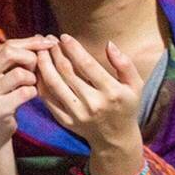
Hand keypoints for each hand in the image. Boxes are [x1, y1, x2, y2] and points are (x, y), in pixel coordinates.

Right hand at [0, 36, 56, 147]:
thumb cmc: (6, 97)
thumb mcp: (6, 75)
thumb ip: (18, 58)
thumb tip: (41, 37)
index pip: (8, 44)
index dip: (31, 42)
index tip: (49, 42)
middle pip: (10, 52)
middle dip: (31, 57)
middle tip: (36, 69)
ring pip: (20, 73)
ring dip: (33, 79)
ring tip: (31, 85)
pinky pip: (25, 92)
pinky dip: (33, 93)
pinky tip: (30, 96)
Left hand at [34, 34, 143, 149]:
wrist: (115, 138)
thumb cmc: (126, 106)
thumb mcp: (135, 85)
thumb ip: (125, 64)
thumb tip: (109, 44)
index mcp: (112, 92)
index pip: (87, 65)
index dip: (73, 48)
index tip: (64, 36)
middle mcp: (93, 104)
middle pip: (67, 72)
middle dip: (55, 52)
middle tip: (48, 39)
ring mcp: (77, 114)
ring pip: (53, 84)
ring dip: (44, 64)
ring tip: (40, 50)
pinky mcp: (65, 121)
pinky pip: (47, 98)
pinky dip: (40, 82)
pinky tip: (38, 69)